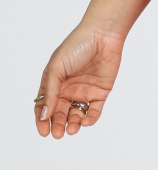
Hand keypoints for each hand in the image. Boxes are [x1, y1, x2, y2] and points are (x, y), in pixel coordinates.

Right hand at [34, 23, 124, 137]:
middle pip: (59, 114)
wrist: (102, 35)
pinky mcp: (100, 92)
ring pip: (76, 115)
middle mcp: (68, 89)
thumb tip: (44, 115)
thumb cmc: (76, 46)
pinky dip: (90, 119)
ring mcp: (84, 91)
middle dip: (57, 125)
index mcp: (54, 83)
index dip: (42, 120)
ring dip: (73, 125)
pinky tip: (85, 122)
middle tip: (58, 133)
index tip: (43, 131)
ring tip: (71, 129)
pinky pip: (94, 111)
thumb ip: (50, 92)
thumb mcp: (56, 68)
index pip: (44, 106)